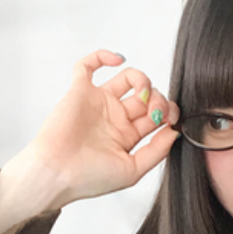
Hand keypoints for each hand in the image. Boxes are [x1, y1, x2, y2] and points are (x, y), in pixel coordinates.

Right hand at [29, 49, 179, 206]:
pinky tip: (118, 59)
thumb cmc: (89, 178)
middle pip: (146, 96)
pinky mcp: (80, 91)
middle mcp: (114, 117)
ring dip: (143, 80)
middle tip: (158, 111)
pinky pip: (88, 65)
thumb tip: (175, 132)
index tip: (172, 120)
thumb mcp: (132, 171)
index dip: (169, 113)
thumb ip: (156, 151)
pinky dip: (103, 55)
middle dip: (159, 100)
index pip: (156, 116)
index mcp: (127, 136)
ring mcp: (98, 103)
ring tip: (143, 95)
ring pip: (128, 78)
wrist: (57, 175)